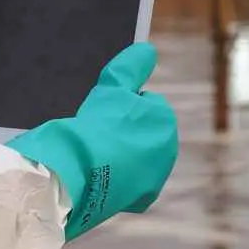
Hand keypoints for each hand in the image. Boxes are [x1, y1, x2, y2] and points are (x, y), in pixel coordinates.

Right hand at [7, 43, 178, 239]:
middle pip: (141, 132)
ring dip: (122, 155)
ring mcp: (157, 175)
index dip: (119, 108)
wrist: (80, 172)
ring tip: (99, 156)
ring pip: (136, 157)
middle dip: (124, 132)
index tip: (104, 116)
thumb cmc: (96, 125)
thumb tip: (147, 50)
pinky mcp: (144, 198)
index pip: (143, 104)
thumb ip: (131, 65)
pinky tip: (103, 175)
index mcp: (165, 119)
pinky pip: (131, 182)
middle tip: (100, 136)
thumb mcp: (112, 86)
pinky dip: (119, 180)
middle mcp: (169, 149)